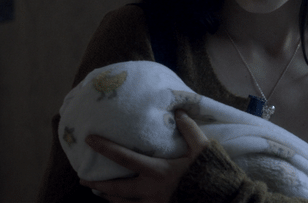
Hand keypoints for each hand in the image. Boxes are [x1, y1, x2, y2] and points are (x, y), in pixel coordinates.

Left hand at [80, 110, 209, 202]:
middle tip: (84, 180)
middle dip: (97, 184)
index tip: (89, 140)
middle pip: (116, 189)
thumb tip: (177, 112)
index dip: (105, 148)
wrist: (224, 200)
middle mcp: (150, 191)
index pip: (124, 158)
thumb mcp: (202, 148)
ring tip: (100, 193)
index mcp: (158, 171)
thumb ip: (188, 129)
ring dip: (109, 198)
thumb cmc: (212, 173)